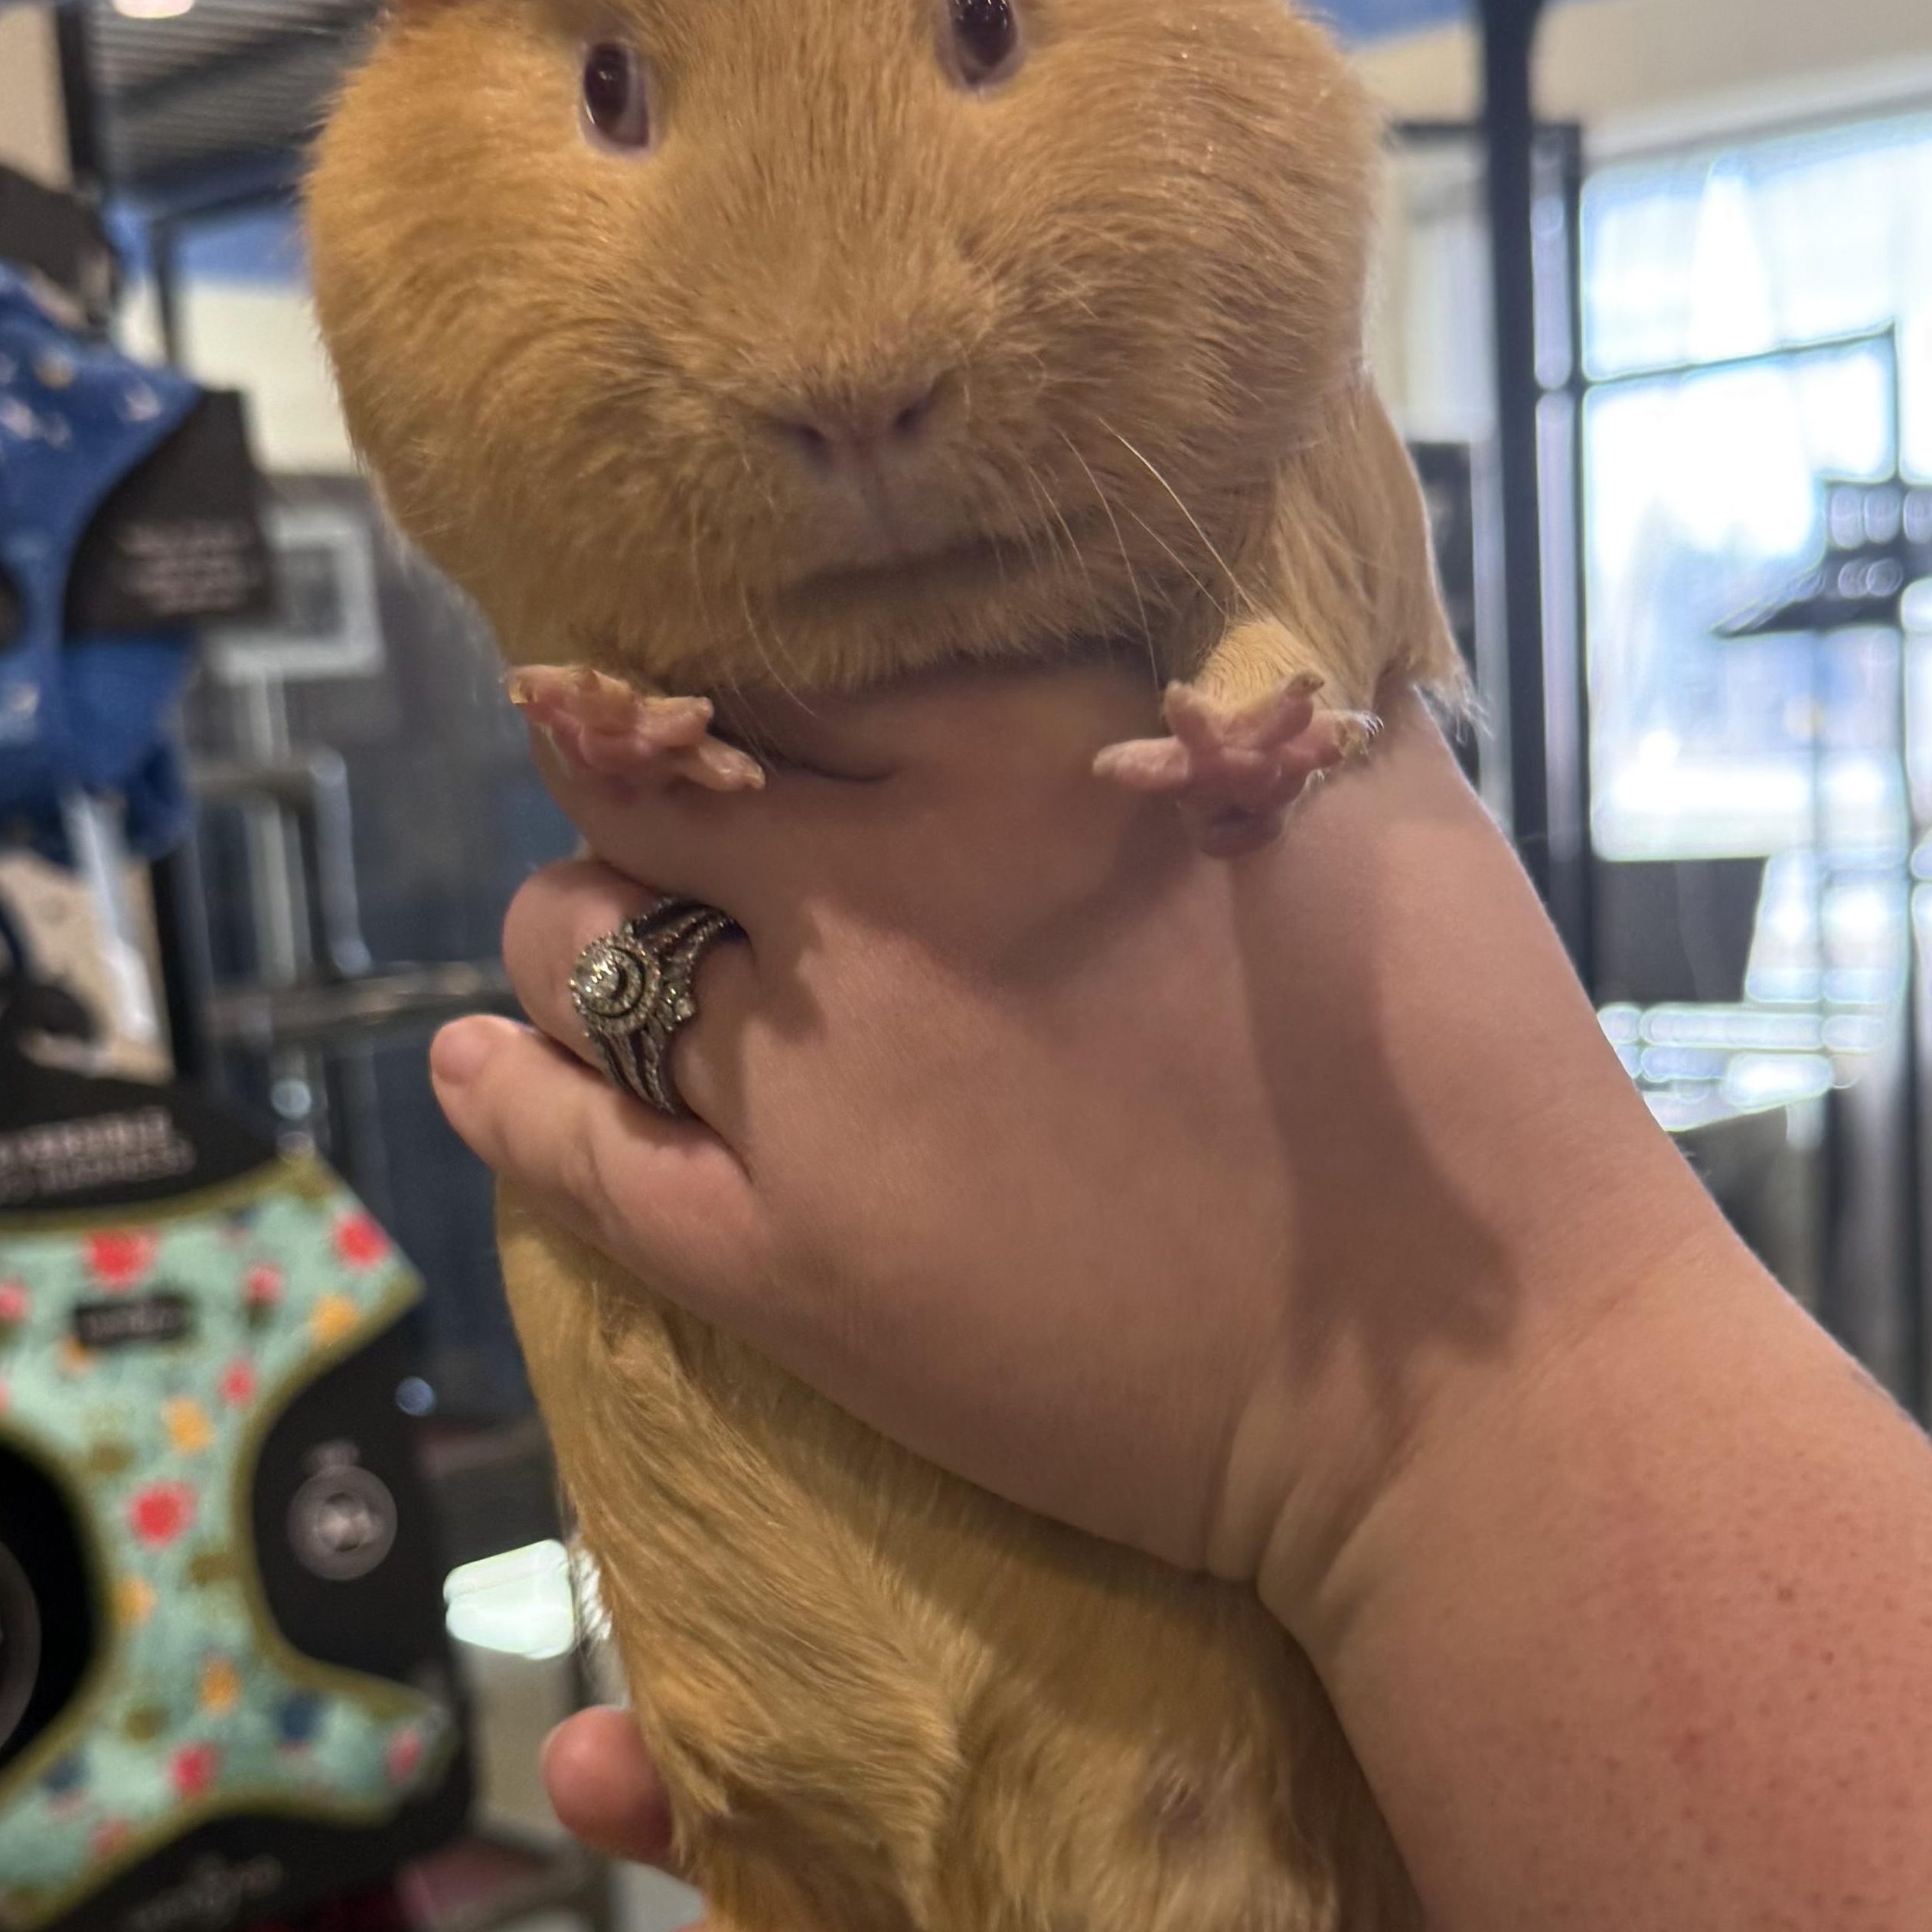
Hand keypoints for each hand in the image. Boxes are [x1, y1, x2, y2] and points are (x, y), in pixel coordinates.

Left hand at [430, 663, 1705, 1633]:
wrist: (1455, 1377)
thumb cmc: (1454, 1067)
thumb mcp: (1373, 780)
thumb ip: (1248, 653)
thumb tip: (1185, 554)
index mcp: (1013, 750)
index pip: (775, 653)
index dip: (748, 681)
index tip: (751, 706)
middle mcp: (875, 884)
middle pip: (638, 776)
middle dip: (647, 787)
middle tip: (689, 831)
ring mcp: (809, 1081)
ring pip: (573, 946)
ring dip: (582, 936)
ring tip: (621, 956)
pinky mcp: (781, 1263)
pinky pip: (564, 1154)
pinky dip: (498, 1095)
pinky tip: (476, 1063)